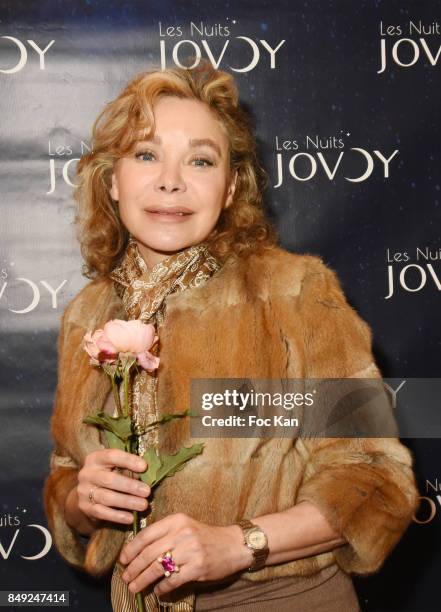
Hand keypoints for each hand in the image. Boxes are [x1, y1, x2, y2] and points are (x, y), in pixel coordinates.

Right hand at [76, 448, 150, 525]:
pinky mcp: (85, 508)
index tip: (144, 466)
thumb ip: (128, 469)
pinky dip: (118, 516)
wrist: (87, 494)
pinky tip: (130, 518)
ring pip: (106, 497)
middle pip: (109, 479)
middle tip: (147, 491)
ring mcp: (84, 491)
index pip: (112, 456)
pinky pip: (102, 512)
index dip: (128, 460)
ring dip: (127, 502)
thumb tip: (147, 474)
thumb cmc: (109, 475)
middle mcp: (87, 473)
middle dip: (130, 486)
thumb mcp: (115, 467)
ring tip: (143, 505)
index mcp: (95, 459)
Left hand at [118, 513, 252, 596]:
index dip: (131, 549)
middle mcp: (182, 533)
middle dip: (133, 568)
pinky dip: (162, 588)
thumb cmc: (205, 536)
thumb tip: (138, 549)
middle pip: (149, 553)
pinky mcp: (198, 567)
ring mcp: (190, 550)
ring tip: (134, 587)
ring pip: (157, 568)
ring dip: (143, 580)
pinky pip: (173, 580)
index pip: (146, 534)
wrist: (233, 545)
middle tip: (125, 577)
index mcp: (176, 520)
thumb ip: (165, 533)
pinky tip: (157, 591)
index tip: (123, 559)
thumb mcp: (185, 526)